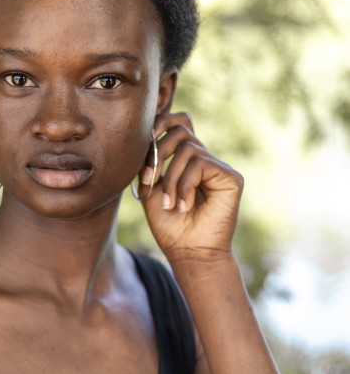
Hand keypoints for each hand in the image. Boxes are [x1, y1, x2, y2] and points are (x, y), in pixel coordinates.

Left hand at [138, 112, 243, 262]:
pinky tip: (184, 206)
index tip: (143, 146)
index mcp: (184, 159)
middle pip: (181, 129)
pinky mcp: (231, 177)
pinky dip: (186, 185)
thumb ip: (149, 162)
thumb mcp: (150, 189)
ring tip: (169, 203)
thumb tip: (146, 137)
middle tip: (149, 179)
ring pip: (188, 149)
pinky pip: (201, 164)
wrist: (189, 252)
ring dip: (171, 177)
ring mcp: (218, 167)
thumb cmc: (169, 225)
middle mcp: (203, 158)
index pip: (177, 122)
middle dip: (158, 151)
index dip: (160, 123)